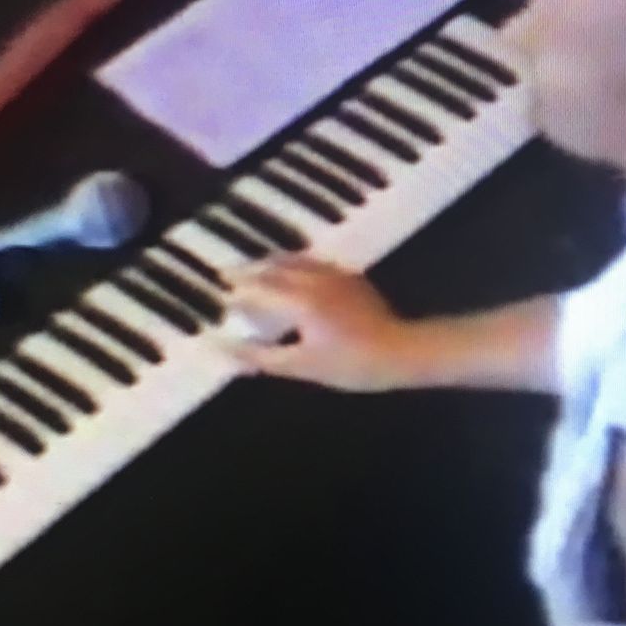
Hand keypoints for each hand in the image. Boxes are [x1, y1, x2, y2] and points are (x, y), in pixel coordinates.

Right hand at [217, 255, 413, 390]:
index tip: (222, 294)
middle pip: (274, 266)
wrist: (402, 351)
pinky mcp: (351, 278)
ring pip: (295, 259)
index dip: (238, 291)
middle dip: (250, 269)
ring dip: (271, 261)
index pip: (258, 288)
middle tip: (229, 272)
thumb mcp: (301, 366)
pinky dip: (295, 262)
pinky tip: (298, 269)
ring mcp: (335, 276)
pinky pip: (314, 262)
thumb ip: (260, 357)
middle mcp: (314, 280)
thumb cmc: (351, 364)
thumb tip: (224, 350)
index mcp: (299, 300)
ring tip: (257, 266)